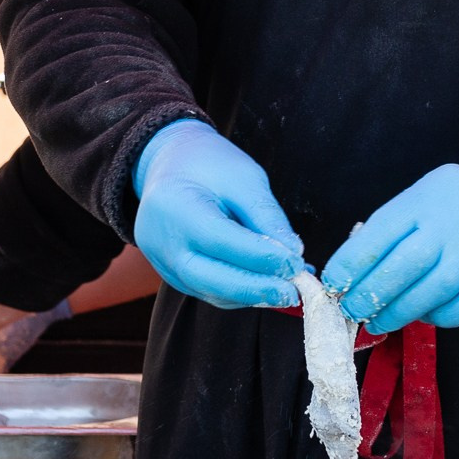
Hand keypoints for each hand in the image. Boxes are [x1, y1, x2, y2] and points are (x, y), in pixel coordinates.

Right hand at [132, 119, 304, 309]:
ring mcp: (165, 263)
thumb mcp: (242, 177)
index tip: (296, 264)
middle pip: (211, 279)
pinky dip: (241, 292)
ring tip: (289, 289)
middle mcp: (163, 243)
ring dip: (253, 294)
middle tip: (295, 292)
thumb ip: (265, 215)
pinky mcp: (174, 276)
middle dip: (256, 289)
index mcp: (176, 208)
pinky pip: (209, 291)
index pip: (221, 241)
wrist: (170, 166)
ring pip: (212, 292)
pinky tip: (268, 283)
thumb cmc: (208, 164)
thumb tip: (292, 252)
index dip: (261, 257)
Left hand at [322, 164, 458, 333]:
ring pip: (423, 297)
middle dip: (366, 295)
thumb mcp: (426, 196)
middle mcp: (451, 227)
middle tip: (351, 309)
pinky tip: (421, 313)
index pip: (377, 236)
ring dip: (393, 314)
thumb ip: (394, 227)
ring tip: (377, 320)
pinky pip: (451, 313)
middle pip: (397, 270)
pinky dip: (431, 318)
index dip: (348, 266)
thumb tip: (351, 271)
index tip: (332, 284)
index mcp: (426, 199)